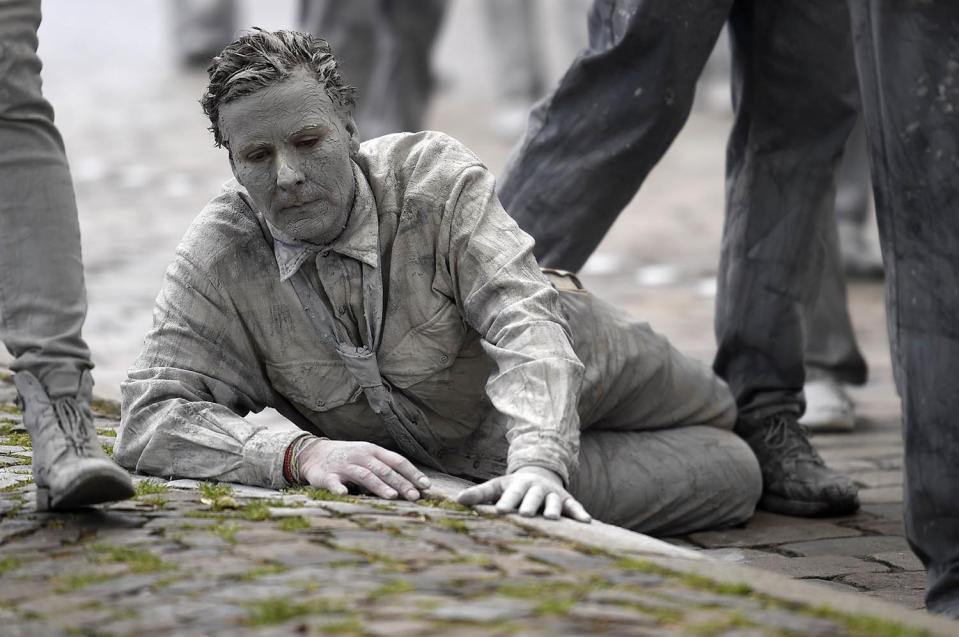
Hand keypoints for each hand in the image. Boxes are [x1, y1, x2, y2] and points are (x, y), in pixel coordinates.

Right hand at [298, 439, 430, 500]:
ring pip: (364, 475)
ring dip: (378, 486)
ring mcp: (344, 465)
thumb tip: (413, 484)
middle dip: (401, 483)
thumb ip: (387, 468)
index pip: (397, 461)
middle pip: (384, 470)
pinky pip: (334, 483)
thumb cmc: (349, 458)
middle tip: (415, 497)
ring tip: (392, 497)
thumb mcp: (369, 457)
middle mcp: (361, 456)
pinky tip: (345, 495)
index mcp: (373, 451)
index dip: (412, 473)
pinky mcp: (327, 476)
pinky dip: (339, 489)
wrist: (313, 453)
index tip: (426, 486)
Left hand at [455, 466, 590, 521]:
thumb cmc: (512, 487)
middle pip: (532, 497)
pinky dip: (580, 512)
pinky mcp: (566, 500)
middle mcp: (536, 488)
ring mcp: (552, 494)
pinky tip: (587, 521)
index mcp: (517, 485)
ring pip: (553, 501)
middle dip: (528, 505)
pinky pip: (574, 506)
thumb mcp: (496, 487)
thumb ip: (478, 494)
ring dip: (552, 509)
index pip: (511, 494)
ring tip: (550, 519)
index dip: (506, 502)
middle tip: (524, 514)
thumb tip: (457, 499)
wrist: (539, 473)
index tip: (500, 511)